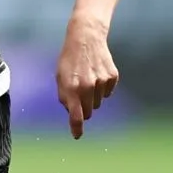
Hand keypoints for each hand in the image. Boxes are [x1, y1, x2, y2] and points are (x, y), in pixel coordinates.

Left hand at [55, 16, 118, 139]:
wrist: (86, 37)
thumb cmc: (70, 59)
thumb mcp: (60, 77)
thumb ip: (65, 97)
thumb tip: (73, 114)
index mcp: (72, 87)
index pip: (76, 115)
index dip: (76, 128)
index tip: (77, 136)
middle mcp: (88, 86)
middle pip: (89, 112)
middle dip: (83, 108)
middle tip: (79, 93)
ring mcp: (102, 82)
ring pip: (98, 103)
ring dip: (92, 97)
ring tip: (87, 79)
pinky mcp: (112, 77)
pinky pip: (108, 93)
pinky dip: (102, 88)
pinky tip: (97, 74)